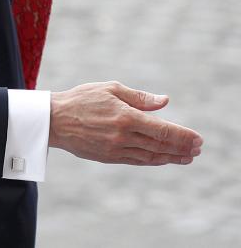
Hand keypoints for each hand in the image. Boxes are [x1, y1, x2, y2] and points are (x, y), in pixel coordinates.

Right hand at [49, 81, 202, 164]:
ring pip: (151, 156)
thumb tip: (165, 101)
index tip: (197, 138)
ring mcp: (116, 149)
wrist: (53, 120)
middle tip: (197, 149)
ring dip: (171, 157)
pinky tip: (162, 159)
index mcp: (126, 116)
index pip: (163, 130)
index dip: (183, 136)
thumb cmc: (81, 99)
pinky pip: (137, 161)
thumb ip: (140, 97)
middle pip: (161, 146)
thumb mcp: (110, 89)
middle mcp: (123, 136)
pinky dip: (153, 161)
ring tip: (186, 157)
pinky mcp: (108, 157)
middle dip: (182, 148)